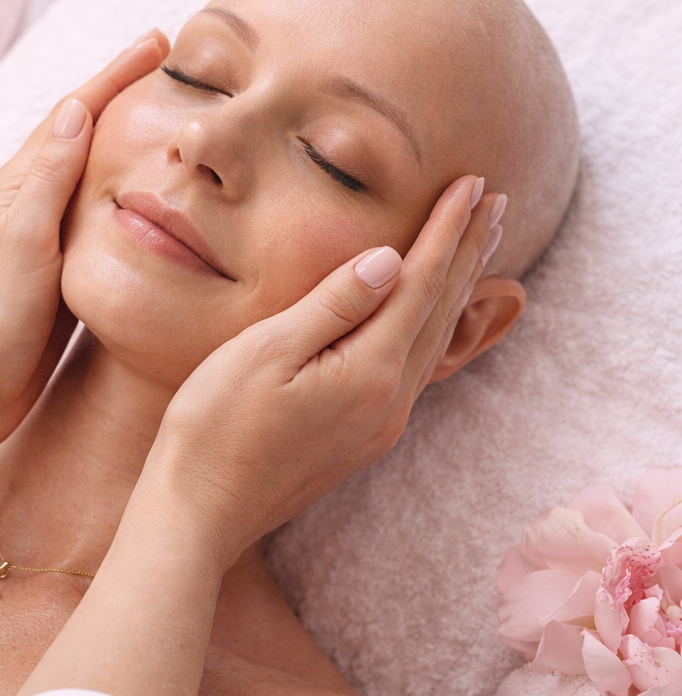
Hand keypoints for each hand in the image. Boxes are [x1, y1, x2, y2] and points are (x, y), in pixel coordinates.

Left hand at [0, 30, 170, 450]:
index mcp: (17, 188)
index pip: (73, 115)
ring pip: (93, 175)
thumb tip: (75, 109)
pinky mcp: (58, 272)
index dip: (116, 76)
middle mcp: (29, 205)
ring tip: (165, 119)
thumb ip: (49, 177)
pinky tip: (142, 197)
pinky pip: (97, 218)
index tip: (159, 42)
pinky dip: (122, 194)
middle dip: (123, 96)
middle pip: (83, 135)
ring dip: (125, 141)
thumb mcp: (22, 239)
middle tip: (171, 68)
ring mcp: (44, 238)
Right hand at [135, 176, 501, 569]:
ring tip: (479, 249)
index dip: (446, 230)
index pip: (419, 283)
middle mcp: (388, 401)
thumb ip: (332, 305)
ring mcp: (378, 425)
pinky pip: (414, 368)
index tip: (473, 182)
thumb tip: (389, 260)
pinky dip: (433, 328)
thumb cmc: (216, 427)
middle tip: (496, 202)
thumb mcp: (265, 353)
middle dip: (468, 253)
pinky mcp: (360, 438)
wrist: (199, 513)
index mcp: (368, 371)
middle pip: (439, 311)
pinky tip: (431, 320)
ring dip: (458, 290)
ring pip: (433, 341)